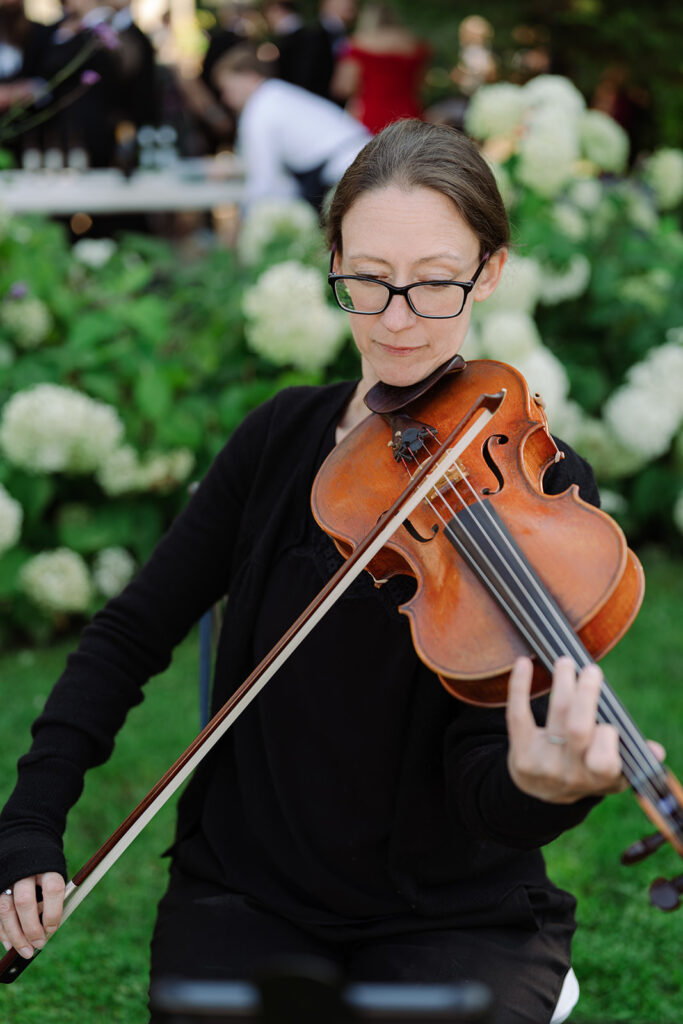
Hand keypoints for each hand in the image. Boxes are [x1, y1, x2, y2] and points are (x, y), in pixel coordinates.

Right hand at [0, 873, 64, 958]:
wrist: (26, 850)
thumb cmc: (44, 871)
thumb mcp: (54, 878)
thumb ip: (51, 901)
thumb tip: (47, 931)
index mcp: (46, 866)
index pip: (52, 889)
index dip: (53, 912)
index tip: (52, 929)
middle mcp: (24, 871)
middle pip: (24, 901)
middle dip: (31, 928)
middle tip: (39, 944)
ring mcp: (7, 879)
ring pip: (5, 909)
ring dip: (15, 935)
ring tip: (25, 951)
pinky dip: (2, 932)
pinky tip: (10, 944)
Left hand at [505, 656, 664, 803]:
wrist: (542, 793)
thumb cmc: (586, 771)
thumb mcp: (613, 773)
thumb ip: (633, 758)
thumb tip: (656, 751)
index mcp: (599, 778)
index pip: (604, 760)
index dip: (607, 738)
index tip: (609, 722)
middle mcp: (570, 773)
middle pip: (577, 729)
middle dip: (586, 696)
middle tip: (591, 670)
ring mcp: (543, 764)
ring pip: (554, 716)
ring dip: (562, 683)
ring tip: (565, 662)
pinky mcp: (520, 752)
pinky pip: (518, 715)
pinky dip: (519, 686)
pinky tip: (524, 664)